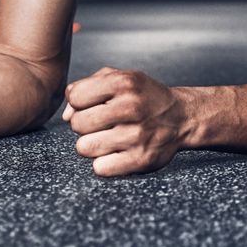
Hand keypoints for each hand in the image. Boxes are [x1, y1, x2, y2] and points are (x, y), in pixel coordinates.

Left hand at [62, 67, 187, 176]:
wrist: (182, 117)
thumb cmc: (143, 96)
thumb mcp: (120, 79)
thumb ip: (87, 87)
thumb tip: (65, 116)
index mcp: (124, 83)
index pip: (76, 97)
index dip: (79, 102)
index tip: (93, 105)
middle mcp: (131, 107)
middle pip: (77, 124)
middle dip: (83, 125)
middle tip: (100, 124)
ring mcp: (137, 135)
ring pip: (84, 147)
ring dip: (92, 145)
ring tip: (107, 138)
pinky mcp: (141, 159)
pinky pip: (100, 168)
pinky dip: (104, 163)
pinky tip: (116, 152)